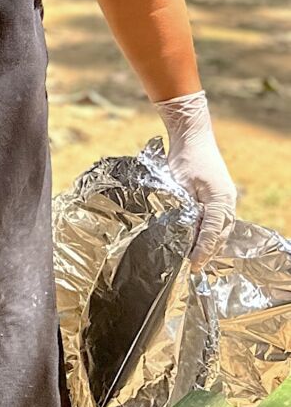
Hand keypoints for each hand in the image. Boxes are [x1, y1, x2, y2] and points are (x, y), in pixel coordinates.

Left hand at [156, 91, 236, 265]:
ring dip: (210, 245)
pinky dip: (210, 234)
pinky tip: (199, 242)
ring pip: (220, 230)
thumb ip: (183, 208)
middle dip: (207, 252)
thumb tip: (183, 231)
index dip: (202, 250)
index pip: (211, 232)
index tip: (192, 264)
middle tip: (192, 268)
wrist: (192, 137)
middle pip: (219, 235)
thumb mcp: (179, 184)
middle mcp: (227, 202)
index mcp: (220, 200)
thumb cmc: (185, 158)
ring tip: (196, 261)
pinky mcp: (220, 197)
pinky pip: (218, 222)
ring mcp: (226, 200)